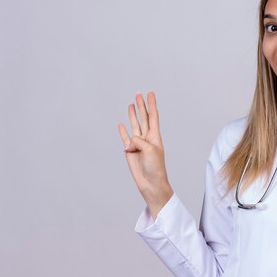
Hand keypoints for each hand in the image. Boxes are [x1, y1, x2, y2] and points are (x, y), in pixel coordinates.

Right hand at [118, 91, 172, 212]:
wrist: (151, 183)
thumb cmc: (155, 168)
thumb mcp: (150, 150)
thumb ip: (138, 141)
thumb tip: (128, 142)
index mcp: (155, 136)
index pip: (153, 116)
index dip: (151, 104)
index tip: (150, 93)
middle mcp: (147, 138)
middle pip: (143, 117)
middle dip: (141, 105)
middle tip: (139, 93)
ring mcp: (138, 144)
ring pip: (134, 125)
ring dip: (133, 114)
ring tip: (131, 104)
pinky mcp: (130, 151)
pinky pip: (125, 138)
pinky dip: (122, 131)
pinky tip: (121, 124)